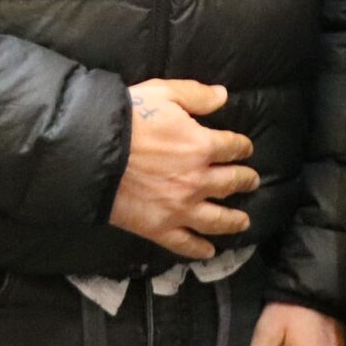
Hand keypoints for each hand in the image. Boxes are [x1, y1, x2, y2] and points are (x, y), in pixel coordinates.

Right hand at [107, 79, 255, 259]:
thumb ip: (196, 95)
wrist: (95, 152)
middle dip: (245, 181)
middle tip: (251, 182)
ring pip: (216, 219)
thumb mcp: (163, 93)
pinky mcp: (160, 228)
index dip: (242, 147)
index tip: (245, 149)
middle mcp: (198, 180)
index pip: (232, 147)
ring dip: (233, 220)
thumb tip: (223, 96)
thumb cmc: (128, 118)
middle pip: (230, 183)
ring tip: (244, 221)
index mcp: (202, 146)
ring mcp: (181, 208)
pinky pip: (185, 243)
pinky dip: (199, 249)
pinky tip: (209, 252)